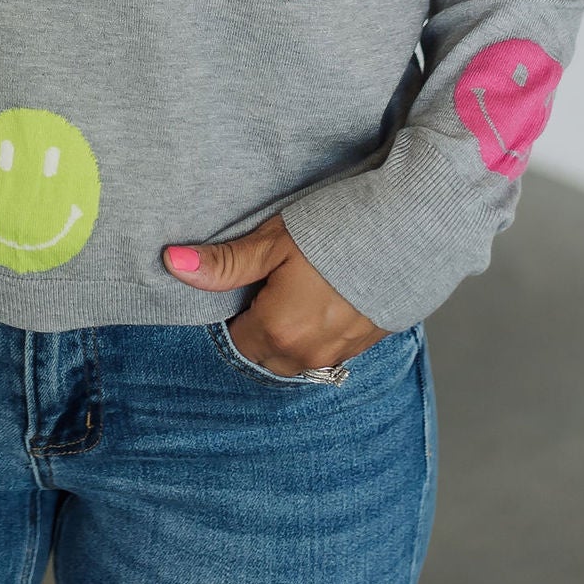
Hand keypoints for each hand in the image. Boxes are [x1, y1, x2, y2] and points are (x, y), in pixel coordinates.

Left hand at [163, 215, 385, 375]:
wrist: (411, 227)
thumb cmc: (336, 229)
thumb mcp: (273, 240)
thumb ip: (225, 263)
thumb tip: (172, 264)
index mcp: (279, 331)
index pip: (237, 342)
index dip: (236, 313)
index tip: (248, 283)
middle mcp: (308, 354)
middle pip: (267, 355)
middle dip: (261, 328)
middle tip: (271, 283)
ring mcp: (342, 353)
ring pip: (299, 357)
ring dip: (292, 333)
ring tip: (301, 288)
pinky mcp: (368, 343)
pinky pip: (330, 350)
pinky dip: (321, 331)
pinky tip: (329, 295)